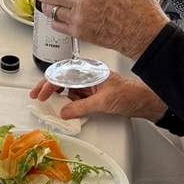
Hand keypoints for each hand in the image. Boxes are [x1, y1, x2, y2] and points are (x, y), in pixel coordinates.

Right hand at [30, 73, 166, 121]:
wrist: (146, 102)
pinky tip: (65, 107)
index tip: (41, 94)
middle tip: (37, 96)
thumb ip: (81, 107)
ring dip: (57, 94)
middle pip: (62, 78)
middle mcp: (88, 74)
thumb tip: (64, 112)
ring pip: (67, 87)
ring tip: (48, 102)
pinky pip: (76, 95)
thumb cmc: (130, 95)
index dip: (48, 83)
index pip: (63, 73)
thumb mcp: (104, 102)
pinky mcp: (94, 93)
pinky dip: (68, 101)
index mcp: (90, 70)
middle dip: (48, 86)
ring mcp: (91, 84)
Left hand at [31, 0, 167, 59]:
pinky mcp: (80, 33)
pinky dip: (55, 19)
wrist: (146, 36)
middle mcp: (82, 1)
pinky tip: (61, 15)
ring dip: (46, 4)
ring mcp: (79, 19)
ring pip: (49, 10)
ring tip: (49, 0)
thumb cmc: (140, 8)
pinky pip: (57, 25)